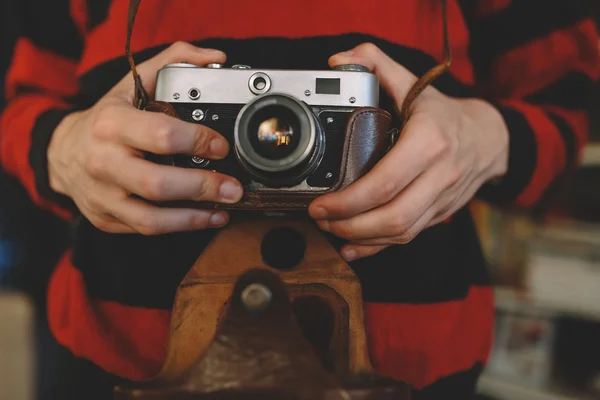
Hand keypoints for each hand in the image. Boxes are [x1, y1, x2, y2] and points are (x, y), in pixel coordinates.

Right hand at [48, 42, 243, 234]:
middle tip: (233, 188)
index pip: (161, 135)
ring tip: (225, 208)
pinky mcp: (107, 218)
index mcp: (112, 123)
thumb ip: (174, 62)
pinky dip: (181, 226)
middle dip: (202, 187)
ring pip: (151, 218)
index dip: (197, 141)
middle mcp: (104, 162)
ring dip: (195, 217)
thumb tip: (216, 58)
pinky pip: (147, 229)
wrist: (63, 152)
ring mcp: (103, 195)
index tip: (222, 146)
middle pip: (157, 183)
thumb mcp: (133, 83)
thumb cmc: (107, 118)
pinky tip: (205, 217)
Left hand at [309, 43, 508, 260]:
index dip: (349, 200)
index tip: (320, 203)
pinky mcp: (441, 214)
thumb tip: (338, 62)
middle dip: (350, 225)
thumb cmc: (444, 114)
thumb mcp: (415, 83)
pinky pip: (409, 237)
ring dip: (363, 238)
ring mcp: (443, 199)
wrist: (490, 139)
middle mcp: (440, 174)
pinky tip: (354, 248)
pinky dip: (379, 246)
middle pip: (393, 216)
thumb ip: (376, 64)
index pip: (386, 181)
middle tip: (321, 219)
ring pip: (401, 232)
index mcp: (430, 141)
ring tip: (332, 230)